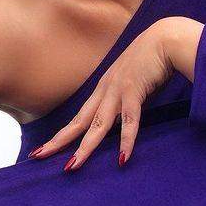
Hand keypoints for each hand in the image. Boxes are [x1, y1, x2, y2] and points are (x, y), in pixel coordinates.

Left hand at [29, 16, 200, 170]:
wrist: (167, 38)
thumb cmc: (152, 61)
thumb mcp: (133, 83)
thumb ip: (125, 101)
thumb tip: (123, 120)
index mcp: (103, 89)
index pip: (79, 117)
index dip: (63, 134)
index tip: (46, 148)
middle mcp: (105, 90)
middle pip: (79, 121)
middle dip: (59, 141)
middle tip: (38, 156)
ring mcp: (118, 90)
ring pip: (98, 124)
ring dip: (85, 147)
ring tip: (73, 166)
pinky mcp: (134, 90)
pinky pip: (130, 120)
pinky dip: (126, 140)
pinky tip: (122, 158)